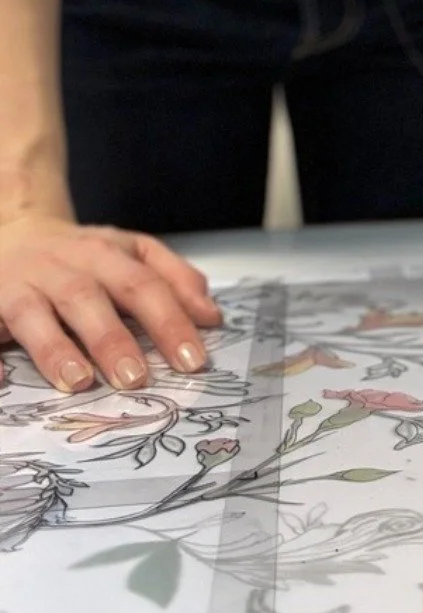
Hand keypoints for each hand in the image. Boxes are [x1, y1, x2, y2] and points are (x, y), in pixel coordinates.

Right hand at [0, 215, 221, 392]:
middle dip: (114, 338)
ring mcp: (19, 284)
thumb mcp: (133, 253)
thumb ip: (175, 279)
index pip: (144, 284)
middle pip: (89, 296)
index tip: (194, 360)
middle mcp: (62, 265)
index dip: (169, 321)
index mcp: (105, 252)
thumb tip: (212, 316)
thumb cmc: (82, 255)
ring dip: (56, 348)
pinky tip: (2, 380)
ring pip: (35, 312)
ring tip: (80, 382)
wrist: (13, 230)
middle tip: (138, 379)